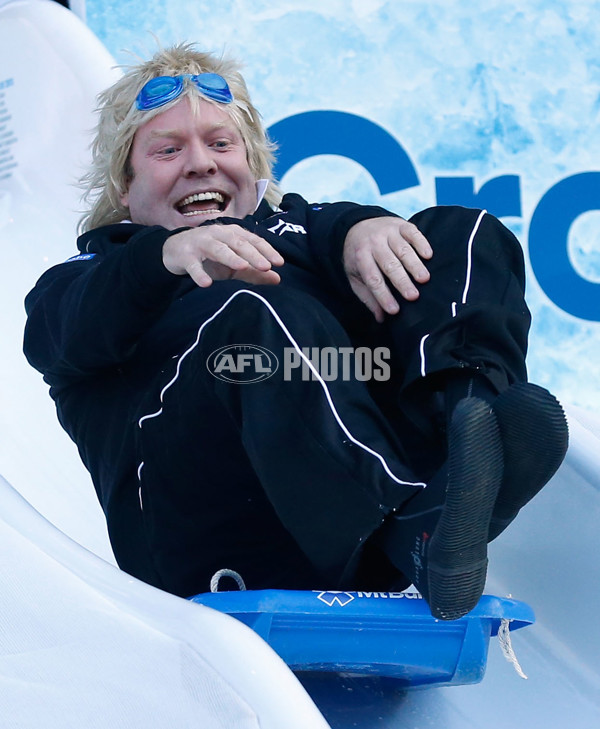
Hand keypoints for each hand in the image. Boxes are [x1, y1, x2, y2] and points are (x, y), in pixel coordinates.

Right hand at [163, 224, 283, 285]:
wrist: (176, 251)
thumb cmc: (210, 257)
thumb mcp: (234, 265)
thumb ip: (254, 272)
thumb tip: (277, 279)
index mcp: (233, 234)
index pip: (253, 240)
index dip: (266, 250)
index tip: (279, 263)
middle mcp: (218, 234)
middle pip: (238, 243)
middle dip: (253, 254)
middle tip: (266, 266)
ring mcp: (201, 243)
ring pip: (217, 249)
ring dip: (230, 257)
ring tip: (242, 266)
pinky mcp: (185, 255)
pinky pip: (193, 265)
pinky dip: (199, 273)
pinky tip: (206, 283)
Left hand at [343, 217, 431, 321]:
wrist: (357, 226)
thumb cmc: (359, 258)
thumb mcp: (356, 277)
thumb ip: (368, 297)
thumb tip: (381, 318)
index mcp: (360, 258)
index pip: (373, 279)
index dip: (383, 296)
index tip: (394, 310)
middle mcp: (374, 243)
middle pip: (389, 265)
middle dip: (401, 281)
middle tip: (413, 296)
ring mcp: (388, 232)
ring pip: (403, 250)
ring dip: (414, 265)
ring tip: (424, 279)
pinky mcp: (401, 224)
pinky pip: (412, 233)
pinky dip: (421, 243)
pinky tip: (428, 256)